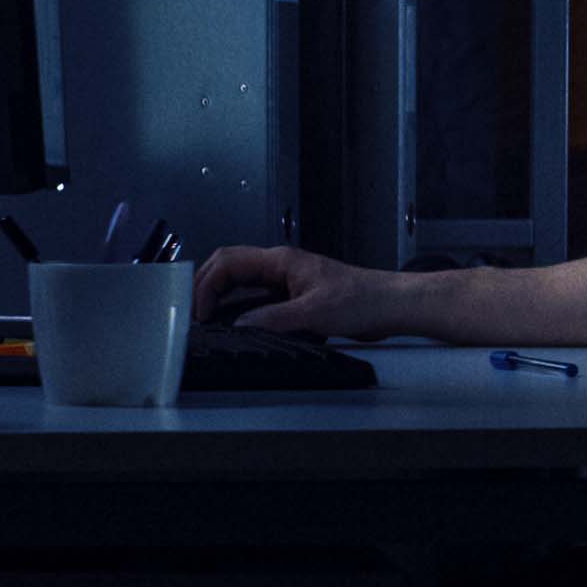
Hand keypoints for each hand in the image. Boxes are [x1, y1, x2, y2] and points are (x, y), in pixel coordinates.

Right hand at [193, 243, 405, 338]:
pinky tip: (237, 325)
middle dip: (205, 287)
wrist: (391, 305)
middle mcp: (280, 267)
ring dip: (221, 297)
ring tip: (208, 320)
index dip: (207, 286)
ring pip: (240, 282)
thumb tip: (239, 326)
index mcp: (280, 260)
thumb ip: (273, 319)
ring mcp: (286, 281)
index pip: (228, 263)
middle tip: (195, 314)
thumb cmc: (363, 300)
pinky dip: (240, 309)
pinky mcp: (294, 298)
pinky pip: (256, 299)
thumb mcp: (313, 313)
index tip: (202, 312)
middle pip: (228, 267)